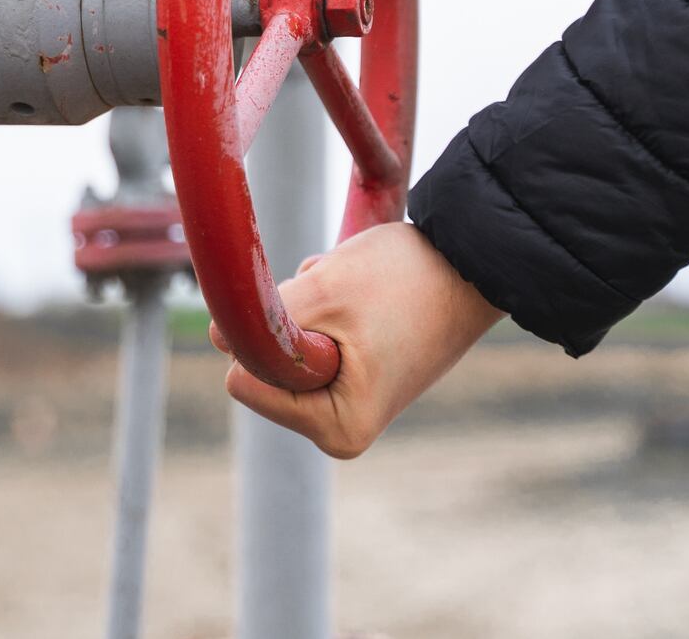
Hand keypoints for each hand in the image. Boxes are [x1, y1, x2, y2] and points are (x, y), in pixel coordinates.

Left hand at [209, 222, 503, 458]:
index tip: (325, 315)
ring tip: (362, 298)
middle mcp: (340, 426)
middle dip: (294, 319)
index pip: (244, 379)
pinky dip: (324, 303)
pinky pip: (309, 331)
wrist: (473, 260)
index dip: (272, 336)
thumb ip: (258, 320)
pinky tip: (365, 295)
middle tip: (347, 303)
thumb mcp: (322, 291)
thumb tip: (214, 338)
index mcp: (336, 428)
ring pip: (285, 339)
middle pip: (264, 362)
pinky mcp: (353, 370)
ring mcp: (347, 399)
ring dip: (309, 305)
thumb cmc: (406, 279)